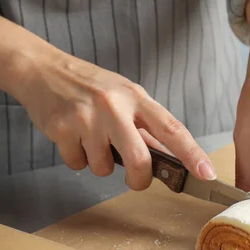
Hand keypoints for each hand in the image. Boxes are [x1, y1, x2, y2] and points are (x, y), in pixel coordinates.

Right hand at [16, 55, 215, 189]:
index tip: (207, 173)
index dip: (193, 154)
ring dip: (100, 164)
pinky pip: (78, 164)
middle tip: (135, 179)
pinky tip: (73, 138)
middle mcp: (115, 106)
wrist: (42, 70)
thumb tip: (170, 160)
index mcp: (137, 98)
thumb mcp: (124, 97)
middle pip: (141, 160)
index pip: (172, 129)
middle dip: (139, 179)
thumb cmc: (89, 86)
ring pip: (104, 168)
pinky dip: (77, 159)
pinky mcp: (63, 129)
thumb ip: (145, 127)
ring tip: (91, 140)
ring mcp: (88, 118)